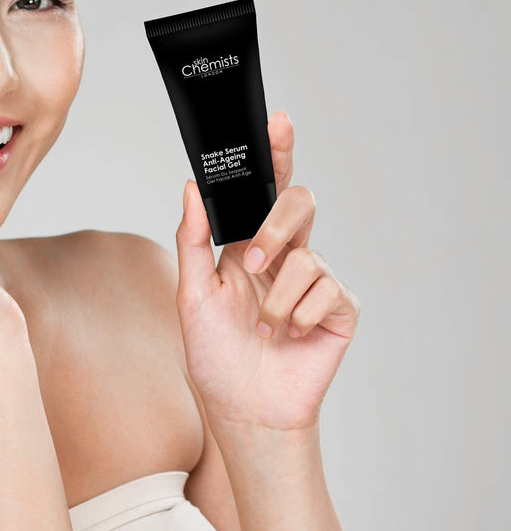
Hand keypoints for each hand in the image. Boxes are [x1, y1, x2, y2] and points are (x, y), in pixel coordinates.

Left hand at [175, 112, 359, 431]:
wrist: (244, 409)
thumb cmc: (215, 356)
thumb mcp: (191, 296)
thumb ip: (192, 240)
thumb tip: (192, 187)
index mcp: (247, 247)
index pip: (264, 191)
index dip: (276, 154)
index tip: (278, 121)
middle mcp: (285, 257)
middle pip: (298, 204)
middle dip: (276, 226)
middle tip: (253, 262)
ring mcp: (315, 282)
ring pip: (308, 254)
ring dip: (277, 298)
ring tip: (263, 328)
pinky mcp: (339, 309)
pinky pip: (328, 290)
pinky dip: (300, 316)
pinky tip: (291, 337)